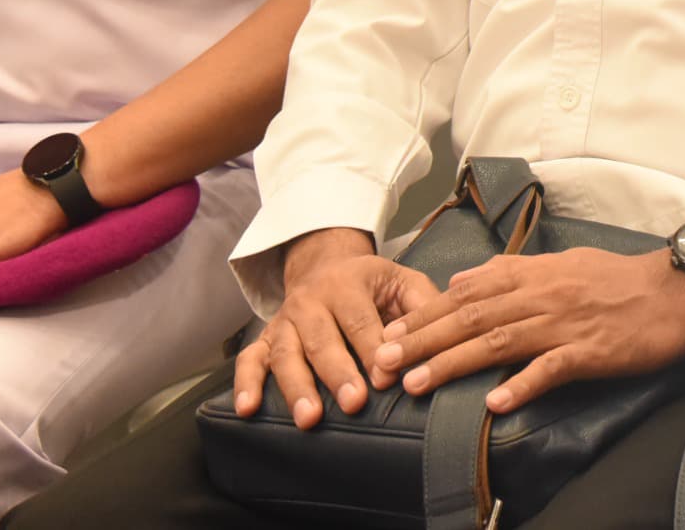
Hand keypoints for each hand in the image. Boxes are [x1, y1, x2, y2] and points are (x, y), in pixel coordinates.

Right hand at [232, 229, 438, 425]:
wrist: (325, 265)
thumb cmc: (372, 284)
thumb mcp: (402, 281)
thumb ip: (423, 304)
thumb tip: (439, 335)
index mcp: (348, 283)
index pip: (360, 319)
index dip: (372, 350)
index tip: (386, 378)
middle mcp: (311, 300)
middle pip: (322, 339)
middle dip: (338, 373)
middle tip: (353, 402)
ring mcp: (285, 320)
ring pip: (286, 353)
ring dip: (297, 386)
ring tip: (310, 418)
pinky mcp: (266, 338)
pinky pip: (250, 359)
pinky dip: (246, 383)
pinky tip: (248, 408)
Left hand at [376, 247, 684, 414]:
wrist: (679, 289)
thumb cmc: (622, 278)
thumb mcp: (564, 262)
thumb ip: (514, 271)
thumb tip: (465, 280)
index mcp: (537, 274)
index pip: (469, 292)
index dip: (426, 312)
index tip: (390, 330)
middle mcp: (544, 296)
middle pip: (473, 318)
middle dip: (424, 340)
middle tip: (384, 362)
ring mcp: (567, 324)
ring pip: (500, 342)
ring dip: (454, 364)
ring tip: (419, 384)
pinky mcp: (592, 351)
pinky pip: (552, 369)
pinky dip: (521, 385)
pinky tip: (495, 403)